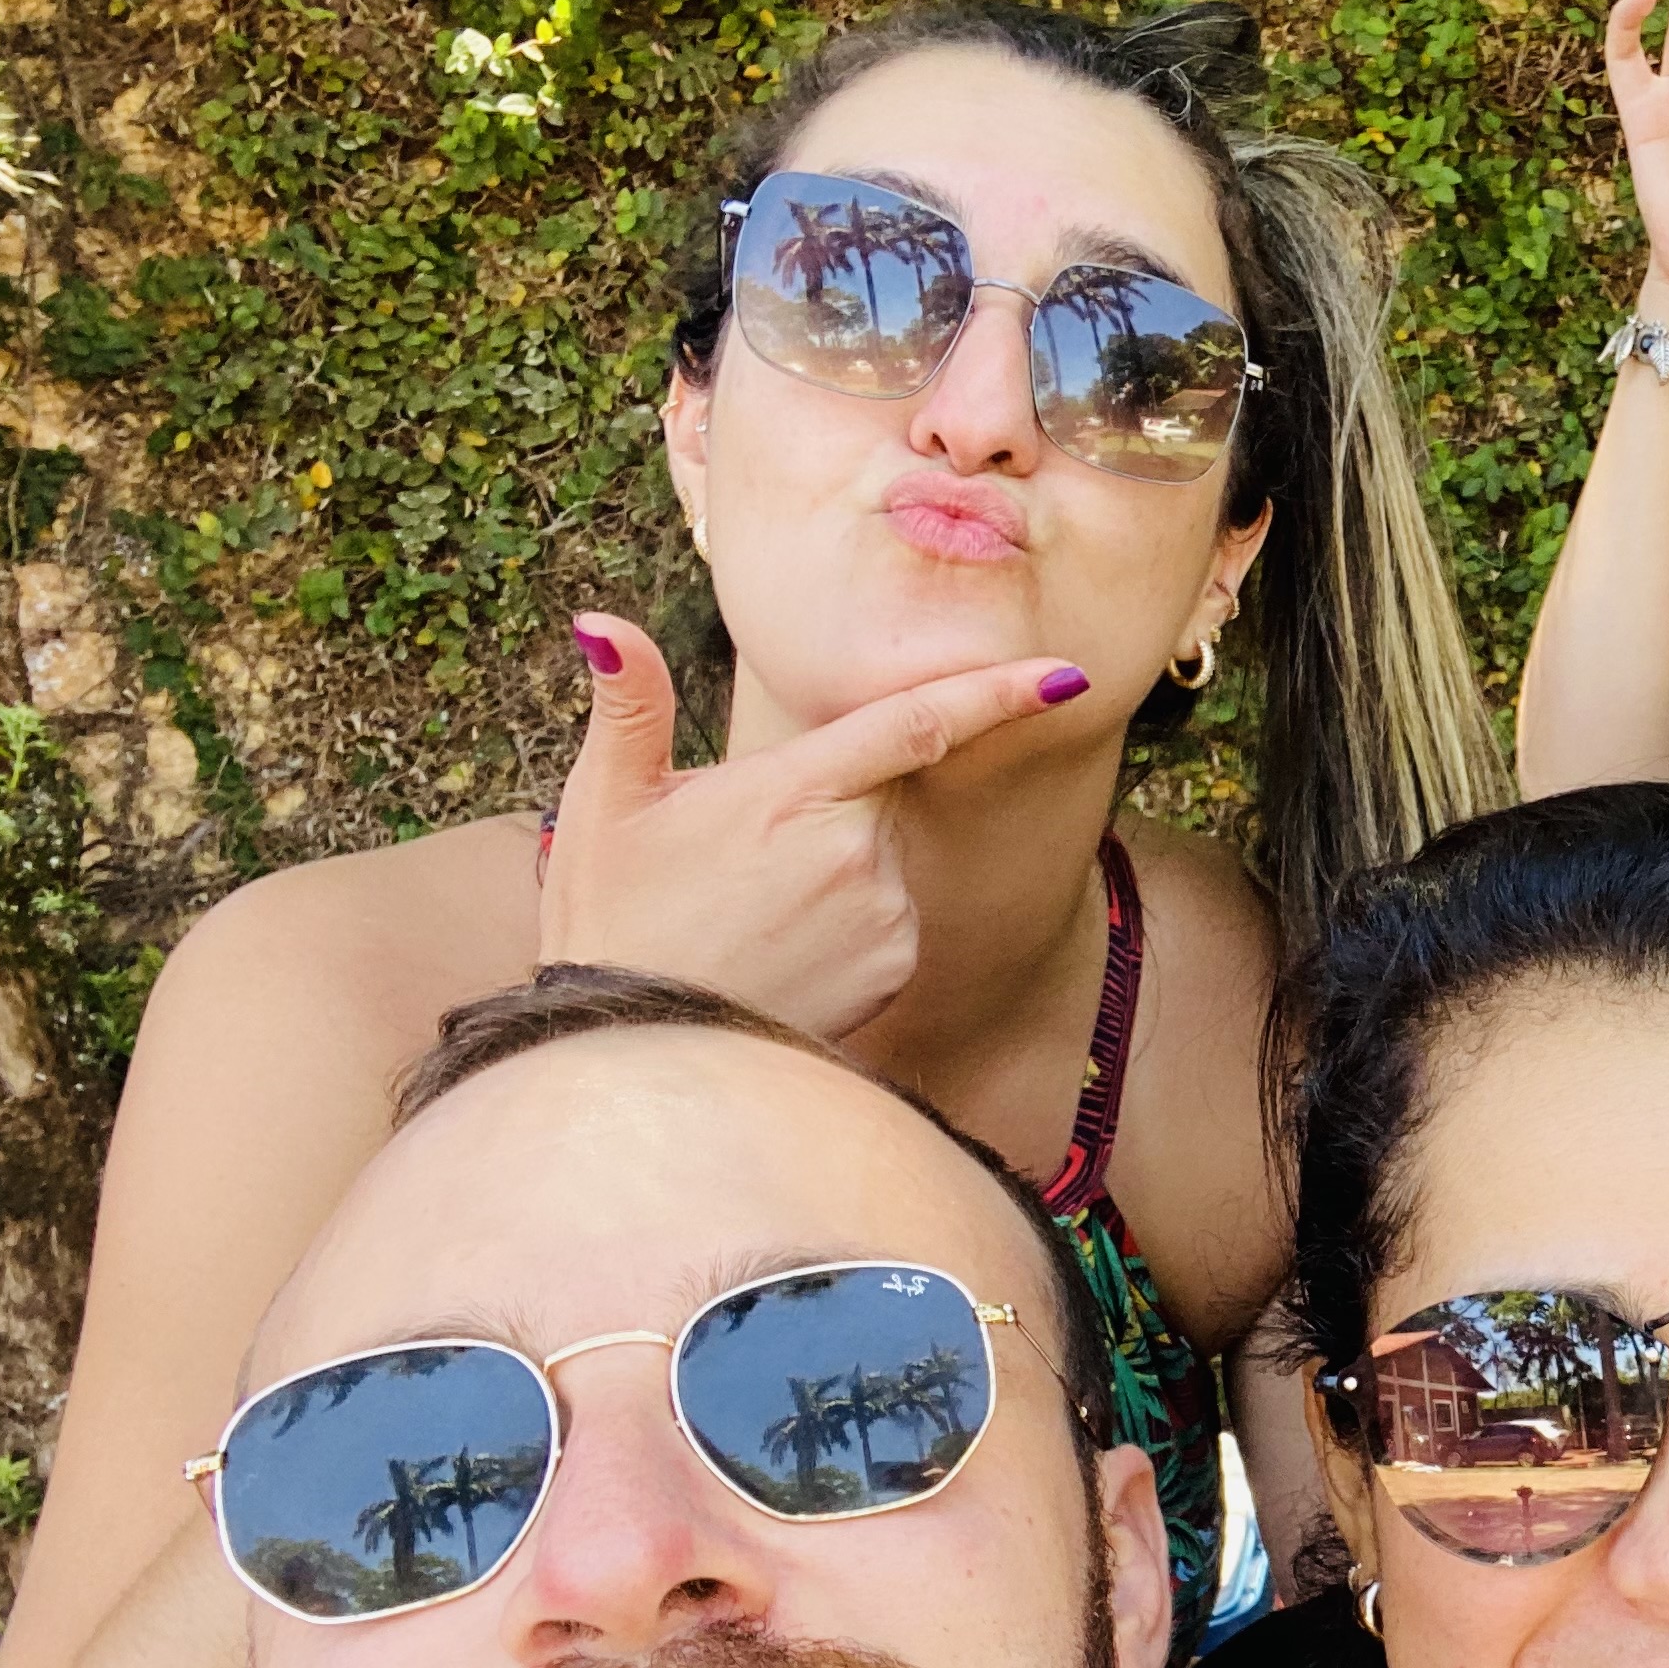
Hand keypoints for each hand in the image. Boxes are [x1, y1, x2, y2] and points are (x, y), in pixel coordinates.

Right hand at [536, 615, 1090, 1039]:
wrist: (639, 1050)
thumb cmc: (614, 919)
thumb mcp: (605, 805)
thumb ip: (629, 704)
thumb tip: (600, 617)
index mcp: (794, 790)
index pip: (917, 721)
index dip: (998, 691)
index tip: (1068, 677)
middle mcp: (857, 848)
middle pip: (878, 791)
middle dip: (826, 803)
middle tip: (740, 857)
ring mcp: (886, 912)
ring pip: (883, 856)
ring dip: (836, 866)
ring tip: (753, 914)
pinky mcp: (899, 966)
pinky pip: (893, 917)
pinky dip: (853, 922)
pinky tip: (788, 953)